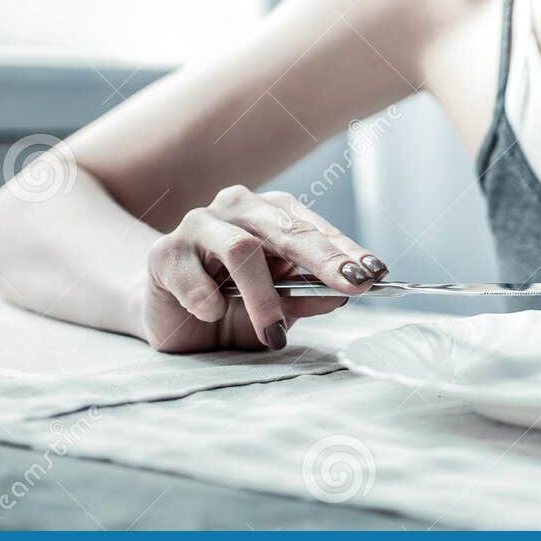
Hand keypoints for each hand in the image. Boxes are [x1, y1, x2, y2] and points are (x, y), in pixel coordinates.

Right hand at [140, 185, 386, 353]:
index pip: (317, 229)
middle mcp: (239, 208)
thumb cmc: (231, 301)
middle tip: (351, 286)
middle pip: (287, 230)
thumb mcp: (278, 303)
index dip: (347, 251)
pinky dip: (209, 300)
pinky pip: (194, 277)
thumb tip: (342, 295)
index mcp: (272, 213)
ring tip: (275, 331)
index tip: (375, 273)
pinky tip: (213, 313)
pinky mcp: (164, 252)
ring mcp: (199, 224)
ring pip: (242, 250)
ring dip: (264, 296)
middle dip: (324, 261)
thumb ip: (306, 296)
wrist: (167, 310)